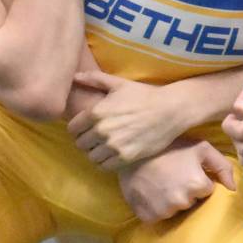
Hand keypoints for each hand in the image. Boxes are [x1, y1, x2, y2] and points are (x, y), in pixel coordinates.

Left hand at [68, 71, 182, 167]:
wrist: (169, 110)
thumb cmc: (143, 95)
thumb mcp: (118, 83)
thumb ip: (94, 79)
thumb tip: (75, 76)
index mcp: (95, 112)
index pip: (72, 129)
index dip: (77, 128)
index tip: (85, 128)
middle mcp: (101, 131)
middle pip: (80, 144)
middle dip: (86, 140)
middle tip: (94, 138)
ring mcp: (113, 146)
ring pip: (91, 157)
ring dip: (95, 152)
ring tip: (103, 147)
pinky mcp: (125, 158)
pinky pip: (104, 166)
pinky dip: (106, 162)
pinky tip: (112, 154)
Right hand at [118, 138, 235, 223]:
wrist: (131, 149)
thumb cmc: (169, 146)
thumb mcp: (200, 147)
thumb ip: (222, 165)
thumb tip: (233, 188)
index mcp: (198, 184)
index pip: (206, 190)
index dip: (198, 180)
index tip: (186, 170)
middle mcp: (182, 201)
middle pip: (191, 202)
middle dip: (185, 191)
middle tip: (172, 175)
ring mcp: (163, 211)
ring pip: (174, 210)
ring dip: (170, 201)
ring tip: (160, 183)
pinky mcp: (148, 216)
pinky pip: (157, 218)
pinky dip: (155, 209)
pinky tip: (150, 193)